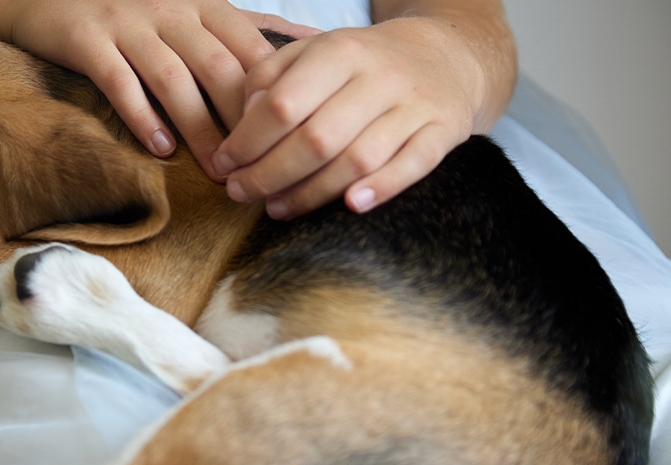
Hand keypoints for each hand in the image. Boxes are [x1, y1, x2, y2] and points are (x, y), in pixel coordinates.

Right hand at [0, 0, 316, 179]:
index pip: (250, 50)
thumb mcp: (197, 10)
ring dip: (199, 130)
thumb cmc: (137, 11)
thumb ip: (248, 29)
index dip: (271, 98)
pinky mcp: (88, 39)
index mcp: (204, 4)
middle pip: (218, 69)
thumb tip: (314, 39)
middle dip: (241, 123)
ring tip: (218, 171)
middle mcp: (170, 9)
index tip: (286, 142)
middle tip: (258, 169)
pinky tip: (161, 150)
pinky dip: (142, 117)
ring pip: (173, 80)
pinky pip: (119, 81)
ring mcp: (127, 22)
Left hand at [211, 18, 483, 218]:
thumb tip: (241, 118)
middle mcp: (379, 76)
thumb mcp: (316, 52)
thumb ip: (271, 76)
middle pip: (316, 138)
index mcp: (340, 50)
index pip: (283, 103)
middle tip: (241, 194)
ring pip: (358, 158)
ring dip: (311, 192)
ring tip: (276, 209)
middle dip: (269, 174)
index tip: (224, 165)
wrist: (445, 54)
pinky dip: (382, 188)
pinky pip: (413, 165)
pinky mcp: (443, 131)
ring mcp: (414, 105)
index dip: (247, 141)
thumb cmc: (364, 63)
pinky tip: (350, 207)